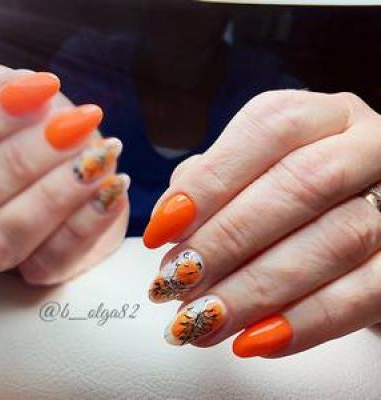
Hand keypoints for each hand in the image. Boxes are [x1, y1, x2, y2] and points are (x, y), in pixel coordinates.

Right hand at [0, 64, 129, 284]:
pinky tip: (116, 187)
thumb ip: (7, 91)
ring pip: (12, 233)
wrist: (75, 175)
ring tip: (103, 155)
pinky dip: (89, 223)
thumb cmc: (41, 134)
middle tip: (80, 124)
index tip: (46, 87)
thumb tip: (27, 89)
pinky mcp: (39, 270)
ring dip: (61, 192)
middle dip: (32, 155)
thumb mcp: (21, 102)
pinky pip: (56, 259)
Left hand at [144, 89, 380, 356]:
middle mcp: (366, 145)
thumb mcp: (253, 168)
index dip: (210, 182)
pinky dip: (306, 322)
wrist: (358, 210)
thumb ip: (211, 180)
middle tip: (176, 281)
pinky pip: (368, 292)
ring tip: (204, 319)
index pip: (267, 128)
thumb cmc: (291, 188)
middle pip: (300, 183)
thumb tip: (170, 218)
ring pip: (335, 240)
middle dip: (228, 239)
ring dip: (257, 289)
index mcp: (321, 116)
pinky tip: (255, 342)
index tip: (161, 231)